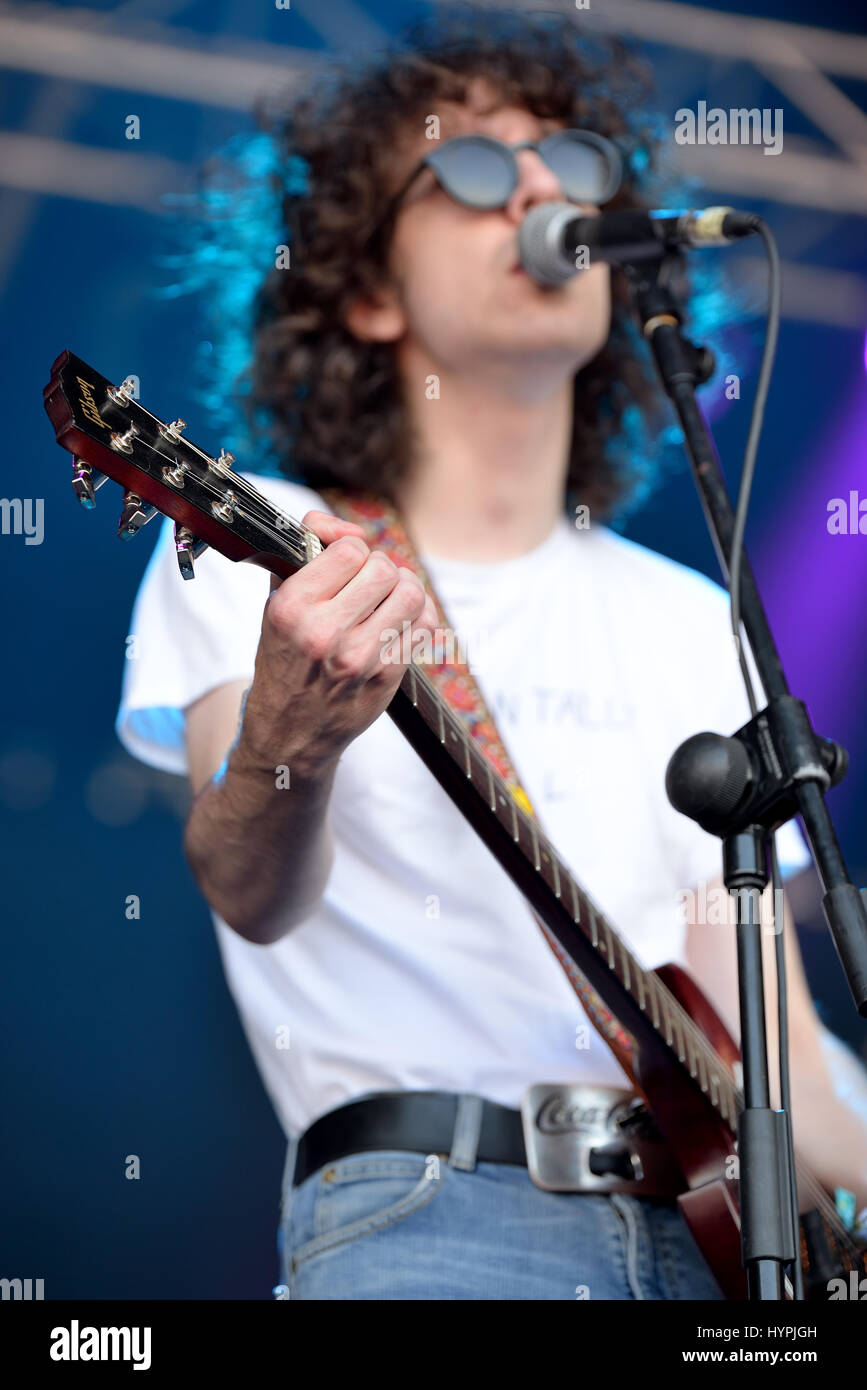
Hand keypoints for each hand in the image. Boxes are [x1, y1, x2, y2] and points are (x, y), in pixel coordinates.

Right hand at [237, 510, 438, 780]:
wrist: (289, 733)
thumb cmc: (284, 661)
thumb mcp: (277, 605)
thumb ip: (305, 555)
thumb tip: (341, 526)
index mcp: (291, 609)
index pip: (349, 550)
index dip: (352, 550)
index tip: (346, 563)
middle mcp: (324, 633)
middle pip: (383, 569)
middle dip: (379, 570)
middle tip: (369, 584)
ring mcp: (359, 659)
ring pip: (410, 593)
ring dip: (404, 590)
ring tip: (389, 599)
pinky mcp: (387, 677)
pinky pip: (424, 626)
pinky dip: (418, 617)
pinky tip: (400, 623)